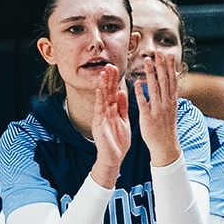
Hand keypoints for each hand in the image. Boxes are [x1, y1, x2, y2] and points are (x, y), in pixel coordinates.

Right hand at [91, 67, 131, 185]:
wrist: (114, 158)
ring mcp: (101, 117)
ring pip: (102, 98)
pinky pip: (99, 110)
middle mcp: (105, 112)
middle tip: (109, 64)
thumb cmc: (119, 142)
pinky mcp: (98, 124)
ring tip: (103, 73)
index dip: (114, 80)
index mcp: (113, 111)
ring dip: (103, 85)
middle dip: (108, 79)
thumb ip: (123, 107)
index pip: (113, 92)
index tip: (116, 68)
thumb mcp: (124, 121)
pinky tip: (100, 89)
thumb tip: (123, 91)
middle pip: (107, 92)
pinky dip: (99, 99)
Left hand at [134, 51, 182, 166]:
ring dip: (151, 74)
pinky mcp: (149, 118)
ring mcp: (158, 110)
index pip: (171, 79)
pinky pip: (144, 103)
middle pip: (164, 81)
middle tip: (159, 51)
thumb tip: (172, 77)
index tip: (167, 53)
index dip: (170, 66)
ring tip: (147, 61)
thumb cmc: (166, 126)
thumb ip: (170, 93)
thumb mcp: (171, 108)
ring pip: (155, 89)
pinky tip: (137, 82)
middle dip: (162, 65)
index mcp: (172, 100)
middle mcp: (167, 103)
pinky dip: (141, 93)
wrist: (165, 146)